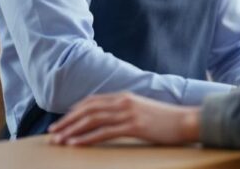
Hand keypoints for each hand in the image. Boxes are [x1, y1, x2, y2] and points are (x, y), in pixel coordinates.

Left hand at [48, 92, 200, 146]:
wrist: (187, 120)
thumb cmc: (166, 120)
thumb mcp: (143, 110)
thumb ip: (126, 111)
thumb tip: (112, 120)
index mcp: (125, 96)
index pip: (93, 101)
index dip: (75, 111)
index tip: (62, 121)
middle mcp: (123, 101)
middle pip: (87, 109)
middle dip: (67, 121)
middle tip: (52, 133)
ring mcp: (128, 113)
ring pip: (92, 120)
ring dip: (72, 131)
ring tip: (58, 140)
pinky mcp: (133, 125)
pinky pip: (104, 132)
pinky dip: (86, 138)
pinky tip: (75, 144)